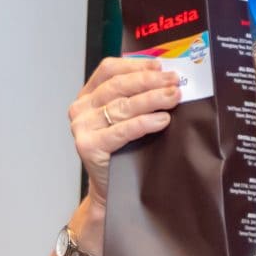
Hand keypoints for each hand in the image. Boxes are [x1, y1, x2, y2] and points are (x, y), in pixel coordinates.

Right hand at [70, 57, 184, 206]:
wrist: (111, 190)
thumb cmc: (123, 151)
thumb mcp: (127, 118)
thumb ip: (137, 96)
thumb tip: (167, 78)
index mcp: (88, 95)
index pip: (109, 70)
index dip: (136, 65)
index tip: (160, 66)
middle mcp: (81, 108)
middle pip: (118, 86)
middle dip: (150, 82)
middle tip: (174, 82)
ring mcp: (82, 127)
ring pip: (122, 106)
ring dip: (152, 99)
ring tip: (173, 98)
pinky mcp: (89, 146)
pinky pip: (122, 130)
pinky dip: (144, 123)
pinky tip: (163, 120)